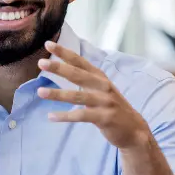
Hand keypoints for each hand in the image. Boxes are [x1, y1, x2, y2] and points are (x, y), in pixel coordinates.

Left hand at [36, 41, 151, 150]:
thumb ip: (86, 79)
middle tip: (41, 63)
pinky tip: (51, 117)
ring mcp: (105, 102)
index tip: (48, 44)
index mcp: (100, 77)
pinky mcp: (104, 117)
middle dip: (59, 68)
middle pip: (78, 75)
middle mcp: (103, 86)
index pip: (80, 62)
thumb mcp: (101, 89)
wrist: (134, 129)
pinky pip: (81, 116)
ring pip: (77, 96)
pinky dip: (65, 116)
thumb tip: (62, 68)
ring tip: (40, 92)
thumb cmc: (112, 107)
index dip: (64, 52)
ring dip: (58, 94)